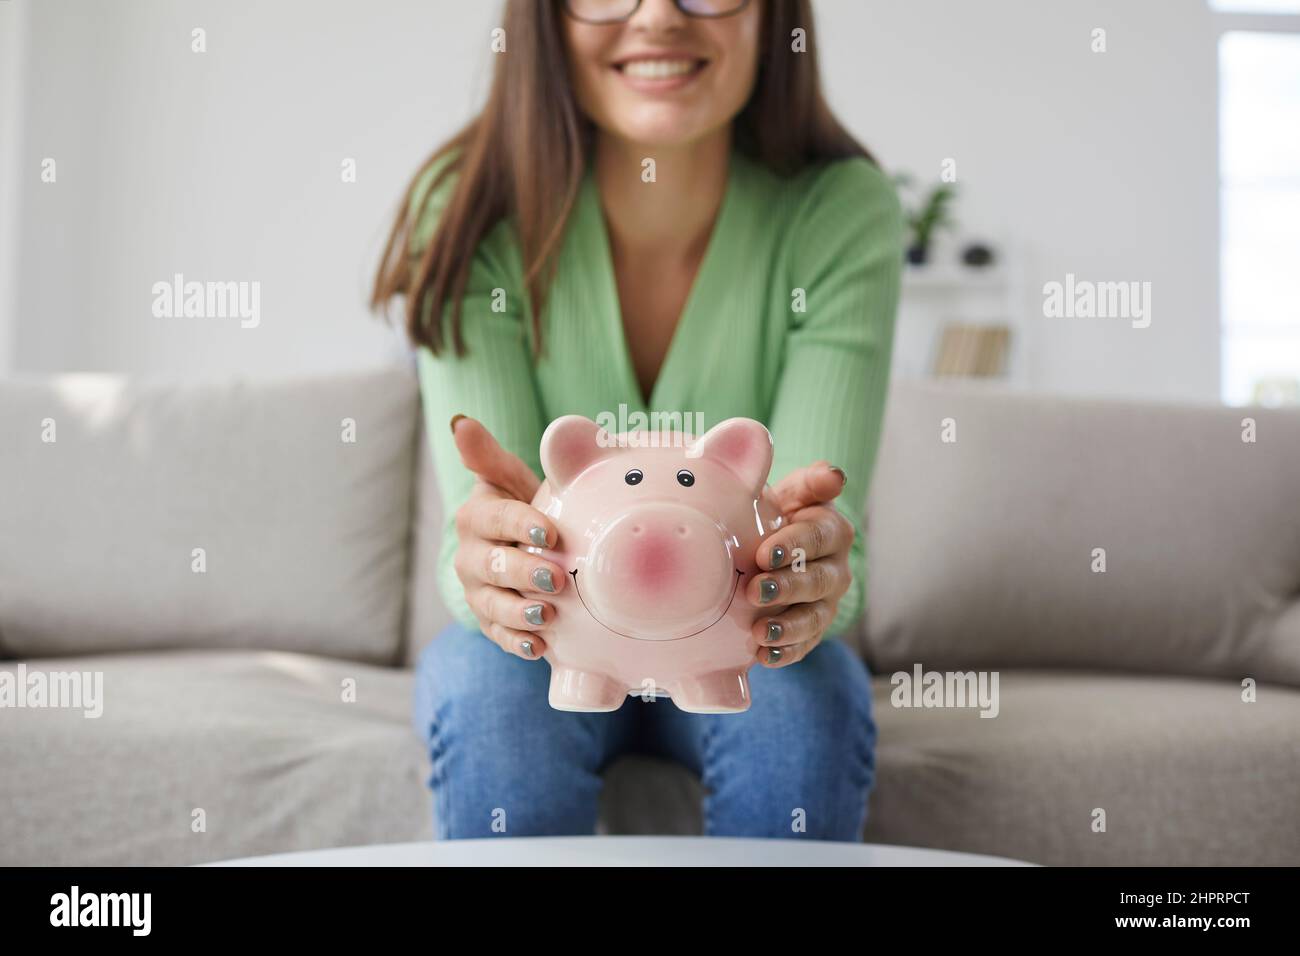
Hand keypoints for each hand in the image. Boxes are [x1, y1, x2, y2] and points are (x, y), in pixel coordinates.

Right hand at [449, 415, 564, 660]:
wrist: (518, 547)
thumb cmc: (521, 507)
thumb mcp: (508, 479)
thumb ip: (489, 456)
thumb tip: (461, 422)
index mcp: (476, 516)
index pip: (497, 518)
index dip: (521, 525)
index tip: (550, 533)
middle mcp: (470, 556)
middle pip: (495, 566)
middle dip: (525, 573)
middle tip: (557, 579)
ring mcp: (478, 592)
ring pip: (493, 605)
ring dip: (520, 612)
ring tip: (547, 616)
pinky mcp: (489, 621)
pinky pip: (499, 636)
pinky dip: (518, 643)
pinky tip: (539, 648)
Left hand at [748, 461, 852, 667]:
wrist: (778, 552)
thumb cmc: (779, 516)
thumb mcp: (791, 495)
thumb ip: (808, 483)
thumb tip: (833, 475)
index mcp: (832, 531)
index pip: (820, 536)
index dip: (794, 545)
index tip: (764, 554)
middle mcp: (836, 569)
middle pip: (817, 580)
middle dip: (787, 588)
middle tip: (755, 591)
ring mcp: (826, 603)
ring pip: (814, 617)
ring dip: (788, 627)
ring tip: (760, 633)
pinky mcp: (813, 631)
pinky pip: (804, 646)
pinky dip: (785, 653)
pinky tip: (763, 657)